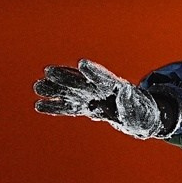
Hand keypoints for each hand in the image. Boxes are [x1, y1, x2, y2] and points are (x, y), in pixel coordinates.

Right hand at [33, 59, 173, 138]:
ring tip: (37, 86)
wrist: (141, 119)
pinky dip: (56, 106)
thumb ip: (132, 104)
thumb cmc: (144, 115)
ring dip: (55, 89)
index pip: (104, 78)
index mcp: (118, 87)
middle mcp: (102, 90)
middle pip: (82, 82)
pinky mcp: (87, 108)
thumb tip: (126, 91)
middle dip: (66, 77)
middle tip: (48, 71)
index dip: (93, 71)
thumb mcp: (143, 113)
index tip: (81, 64)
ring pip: (71, 92)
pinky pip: (70, 108)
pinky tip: (39, 105)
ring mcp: (93, 98)